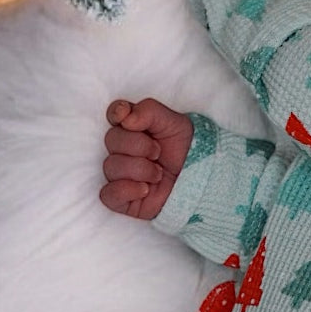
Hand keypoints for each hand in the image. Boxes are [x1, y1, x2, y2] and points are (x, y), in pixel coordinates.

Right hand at [100, 97, 194, 219]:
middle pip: (111, 139)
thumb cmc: (188, 152)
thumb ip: (149, 112)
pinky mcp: (122, 200)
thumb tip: (125, 119)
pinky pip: (108, 194)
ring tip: (158, 174)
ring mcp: (121, 175)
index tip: (125, 116)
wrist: (202, 181)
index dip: (116, 113)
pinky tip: (145, 189)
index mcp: (134, 129)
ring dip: (139, 169)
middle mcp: (123, 151)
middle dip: (138, 145)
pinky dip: (127, 190)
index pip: (114, 114)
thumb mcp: (176, 123)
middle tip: (158, 153)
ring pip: (111, 166)